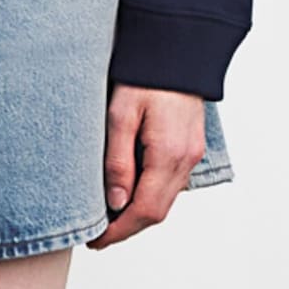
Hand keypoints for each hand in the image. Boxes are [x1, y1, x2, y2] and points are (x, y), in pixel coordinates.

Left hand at [90, 84, 205, 248]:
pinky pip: (172, 184)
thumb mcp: (120, 115)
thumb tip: (115, 202)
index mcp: (168, 154)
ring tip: (108, 216)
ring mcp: (192, 154)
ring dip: (139, 213)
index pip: (145, 210)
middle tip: (97, 234)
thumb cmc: (145, 75)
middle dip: (127, 228)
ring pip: (166, 200)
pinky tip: (129, 191)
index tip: (96, 240)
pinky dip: (151, 195)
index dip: (119, 231)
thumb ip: (118, 160)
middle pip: (158, 212)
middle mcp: (186, 159)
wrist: (177, 48)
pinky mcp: (191, 147)